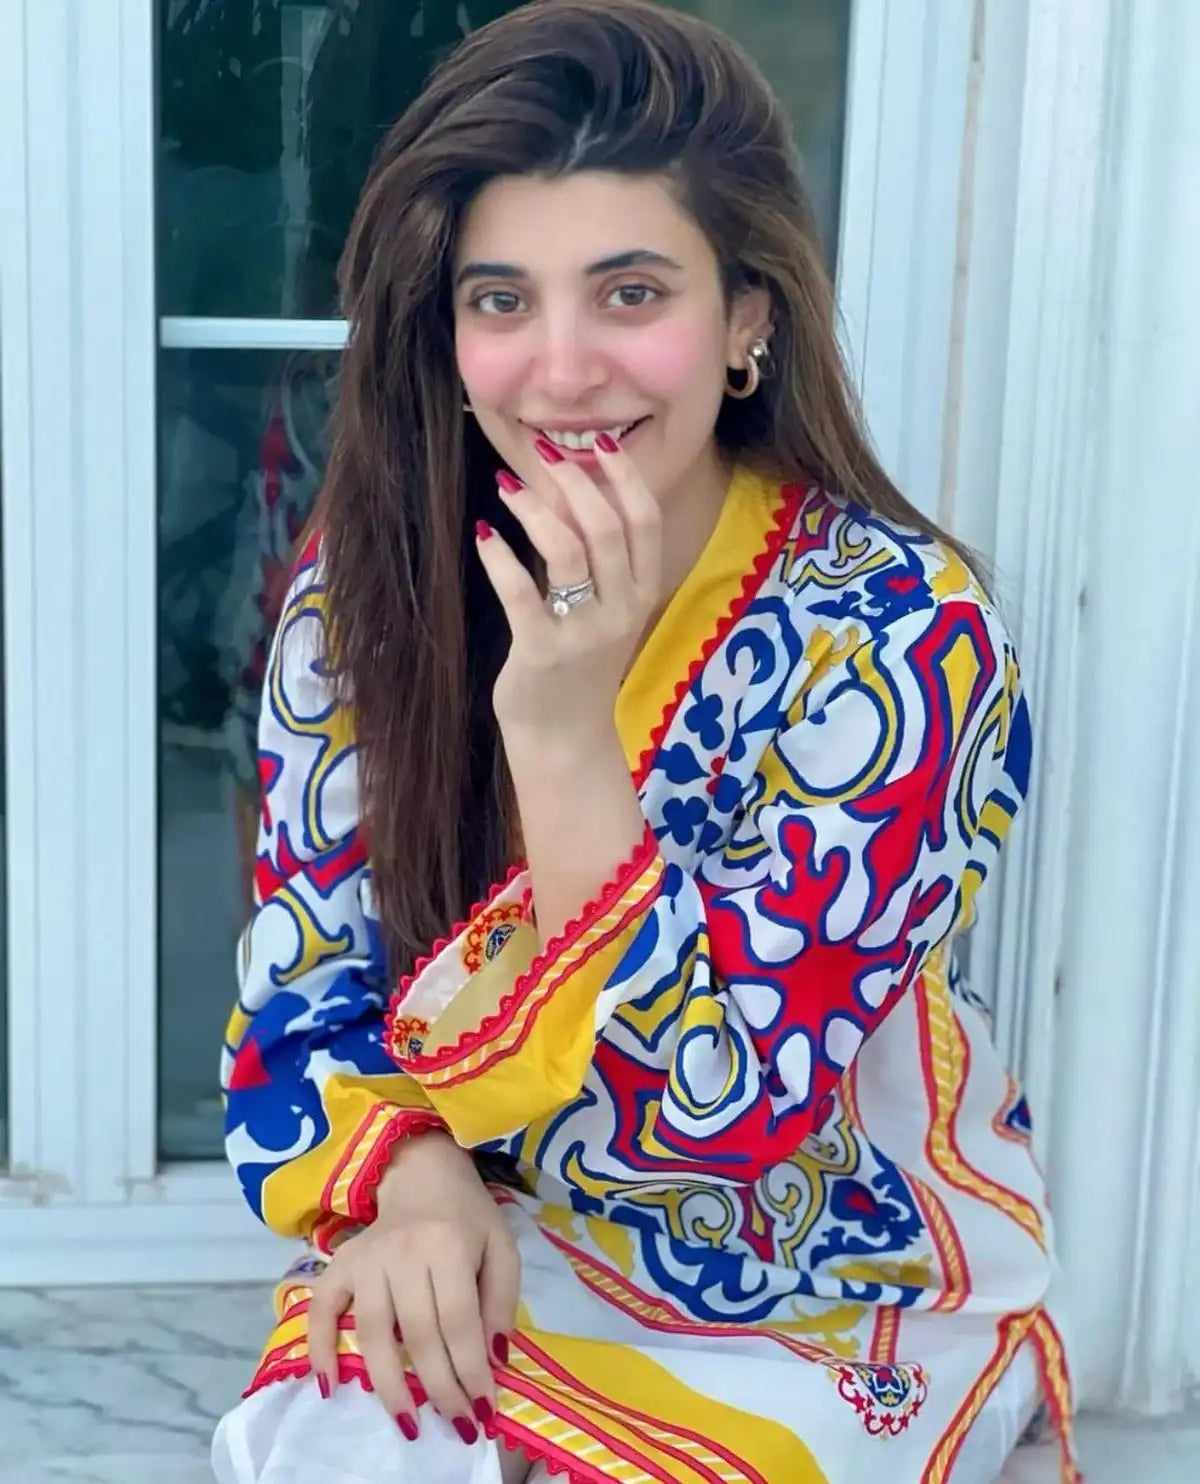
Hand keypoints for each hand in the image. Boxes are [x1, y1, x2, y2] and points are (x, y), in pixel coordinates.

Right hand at [306, 1131, 519, 1442]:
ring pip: (373, 1332)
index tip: (482, 1409)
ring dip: (390, 1386)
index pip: (458, 1322)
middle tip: (455, 1425)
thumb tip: (493, 1360)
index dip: (470, 1371)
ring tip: (409, 1423)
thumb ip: (501, 1302)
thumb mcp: (502, 1248)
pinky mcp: (340, 1264)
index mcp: (448, 1244)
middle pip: (418, 1334)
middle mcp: (403, 1252)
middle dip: (439, 1388)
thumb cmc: (468, 1216)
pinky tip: (329, 1384)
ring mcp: (366, 1258)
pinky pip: (321, 1309)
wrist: (421, 1172)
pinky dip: (320, 1348)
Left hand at [476, 434, 662, 737]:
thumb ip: (598, 560)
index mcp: (641, 592)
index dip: (623, 476)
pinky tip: (484, 535)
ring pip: (568, 551)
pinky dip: (499, 556)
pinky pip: (520, 592)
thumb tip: (571, 490)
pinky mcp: (543, 650)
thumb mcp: (606, 611)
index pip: (645, 520)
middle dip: (573, 482)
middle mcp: (622, 608)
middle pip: (606, 526)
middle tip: (543, 455)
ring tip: (507, 487)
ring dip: (534, 510)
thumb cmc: (580, 666)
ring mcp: (585, 631)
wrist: (566, 737)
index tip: (597, 443)